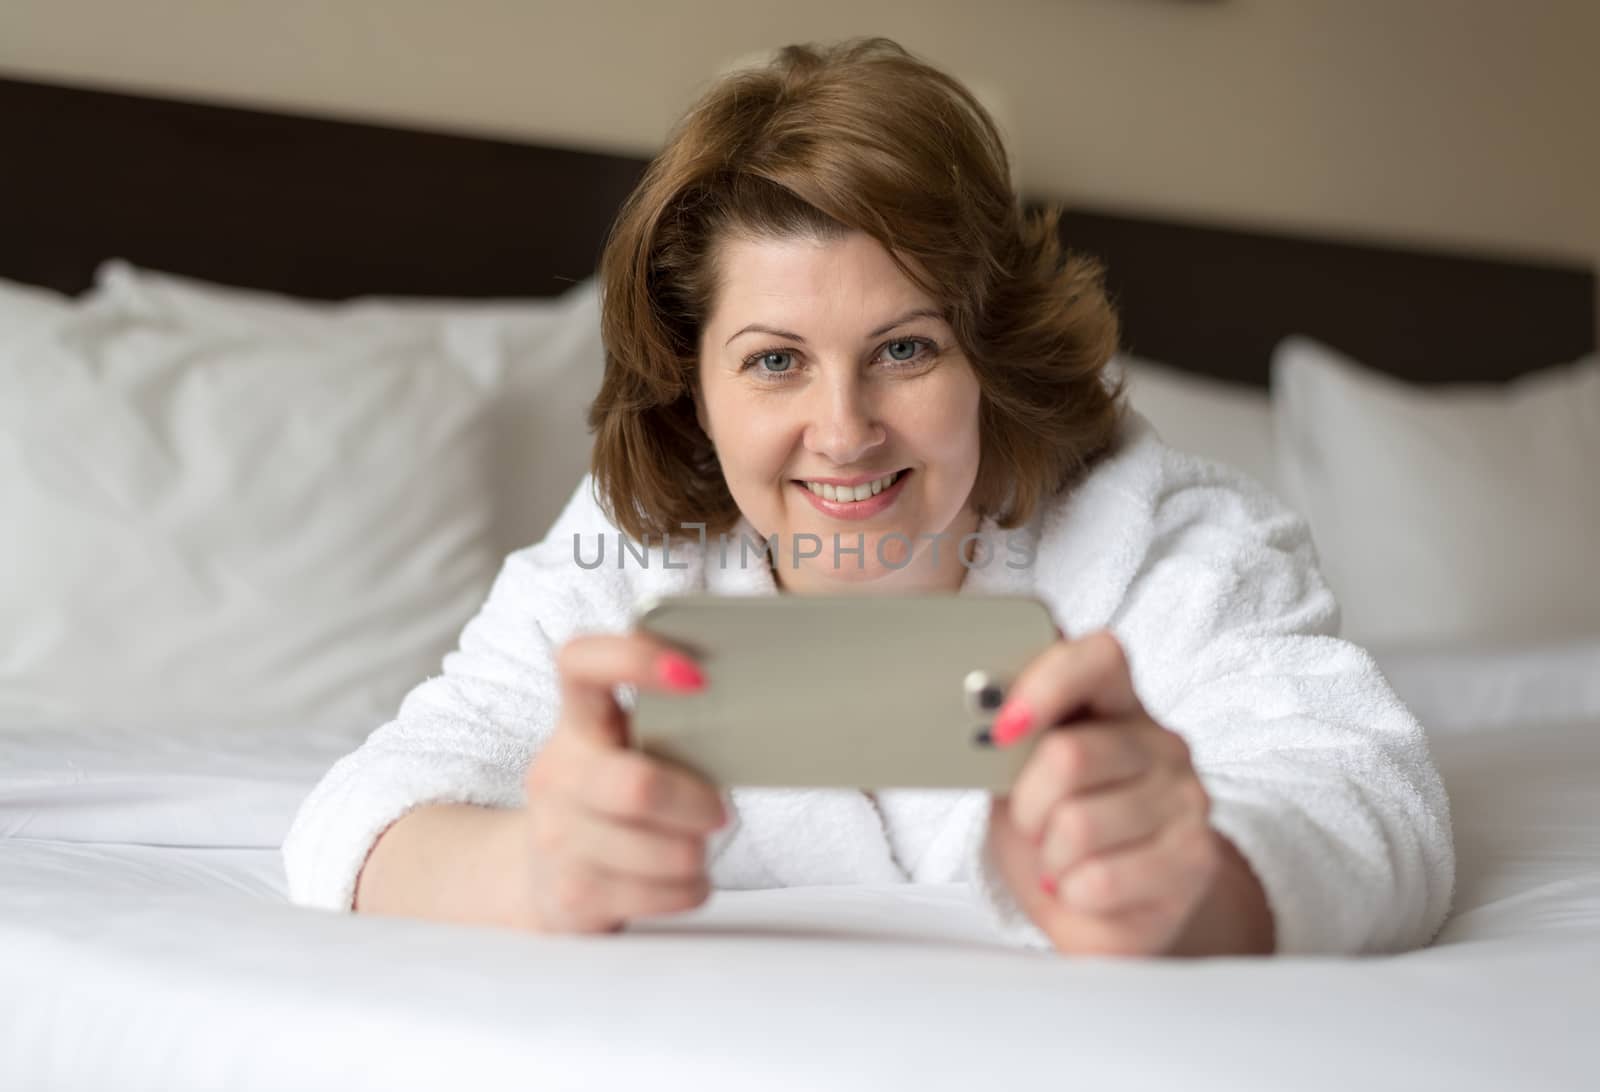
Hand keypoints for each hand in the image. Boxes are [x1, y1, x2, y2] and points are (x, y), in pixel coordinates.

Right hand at [520, 632, 726, 933]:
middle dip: (697, 804)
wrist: (540, 880)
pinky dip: (690, 889)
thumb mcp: (625, 751)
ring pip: (661, 850)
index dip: (632, 658)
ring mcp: (557, 836)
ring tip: (694, 846)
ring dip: (696, 852)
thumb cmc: (609, 802)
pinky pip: (661, 894)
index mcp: (577, 723)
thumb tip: (750, 704)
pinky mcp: (571, 895)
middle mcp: (558, 774)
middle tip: (717, 810)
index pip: (580, 663)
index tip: (695, 676)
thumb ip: (666, 724)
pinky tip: (682, 880)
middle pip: (637, 786)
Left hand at [986, 630, 1221, 955]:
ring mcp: (1186, 797)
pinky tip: (1081, 887)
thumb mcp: (1020, 777)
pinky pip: (1102, 878)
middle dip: (1026, 804)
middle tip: (1029, 824)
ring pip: (1079, 824)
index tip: (1003, 729)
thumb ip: (1009, 743)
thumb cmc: (1054, 828)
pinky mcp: (1195, 858)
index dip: (1045, 685)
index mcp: (1116, 704)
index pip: (1098, 657)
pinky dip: (1070, 892)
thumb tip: (980, 722)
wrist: (1104, 908)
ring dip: (1048, 857)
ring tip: (1059, 860)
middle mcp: (1160, 742)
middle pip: (1069, 755)